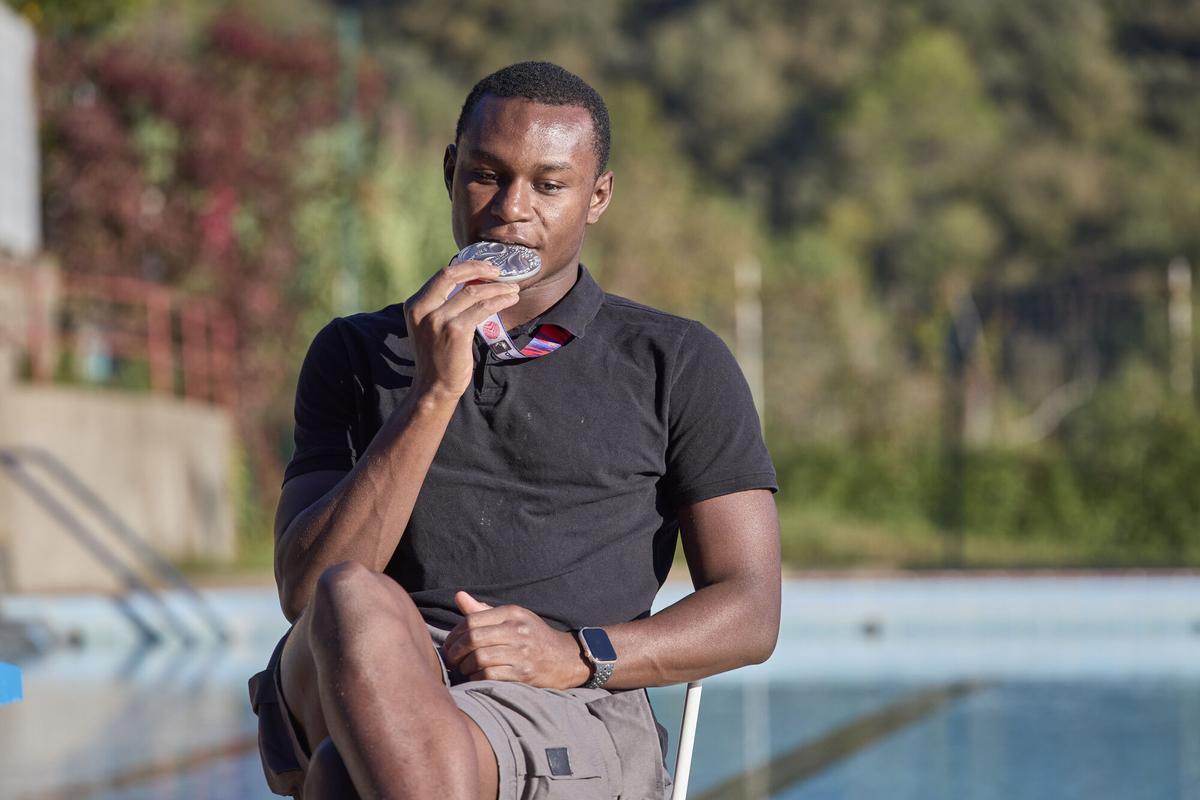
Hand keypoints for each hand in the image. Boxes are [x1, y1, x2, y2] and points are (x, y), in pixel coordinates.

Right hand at [403, 261, 519, 399]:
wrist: (433, 387)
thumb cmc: (436, 358)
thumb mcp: (429, 327)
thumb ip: (440, 306)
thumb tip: (468, 285)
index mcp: (415, 305)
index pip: (442, 275)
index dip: (466, 267)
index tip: (485, 268)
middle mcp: (423, 309)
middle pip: (453, 275)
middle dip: (480, 268)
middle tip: (499, 271)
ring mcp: (438, 320)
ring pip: (473, 292)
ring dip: (497, 288)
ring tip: (512, 289)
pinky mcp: (456, 331)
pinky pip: (482, 308)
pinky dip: (499, 300)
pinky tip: (510, 299)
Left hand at [442, 592, 589, 688]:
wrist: (565, 658)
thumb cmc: (532, 636)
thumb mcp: (512, 617)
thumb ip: (483, 610)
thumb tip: (458, 596)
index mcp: (512, 613)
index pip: (472, 620)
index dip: (454, 634)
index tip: (449, 644)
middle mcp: (517, 630)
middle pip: (473, 639)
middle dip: (455, 651)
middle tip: (451, 660)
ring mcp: (521, 652)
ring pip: (479, 658)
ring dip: (465, 666)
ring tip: (462, 669)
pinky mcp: (523, 673)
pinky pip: (489, 675)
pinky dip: (476, 677)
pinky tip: (475, 676)